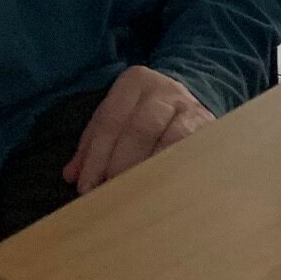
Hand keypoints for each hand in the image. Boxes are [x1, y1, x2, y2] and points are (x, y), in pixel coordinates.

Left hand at [63, 66, 212, 194]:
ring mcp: (189, 109)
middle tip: (109, 194)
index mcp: (134, 82)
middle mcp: (163, 91)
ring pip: (168, 142)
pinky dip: (174, 173)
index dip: (96, 157)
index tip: (86, 187)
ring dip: (149, 172)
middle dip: (120, 165)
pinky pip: (190, 153)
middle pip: (138, 130)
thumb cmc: (144, 113)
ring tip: (133, 197)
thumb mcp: (116, 116)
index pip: (110, 120)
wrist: (193, 98)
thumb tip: (71, 175)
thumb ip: (92, 142)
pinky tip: (161, 192)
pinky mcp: (209, 129)